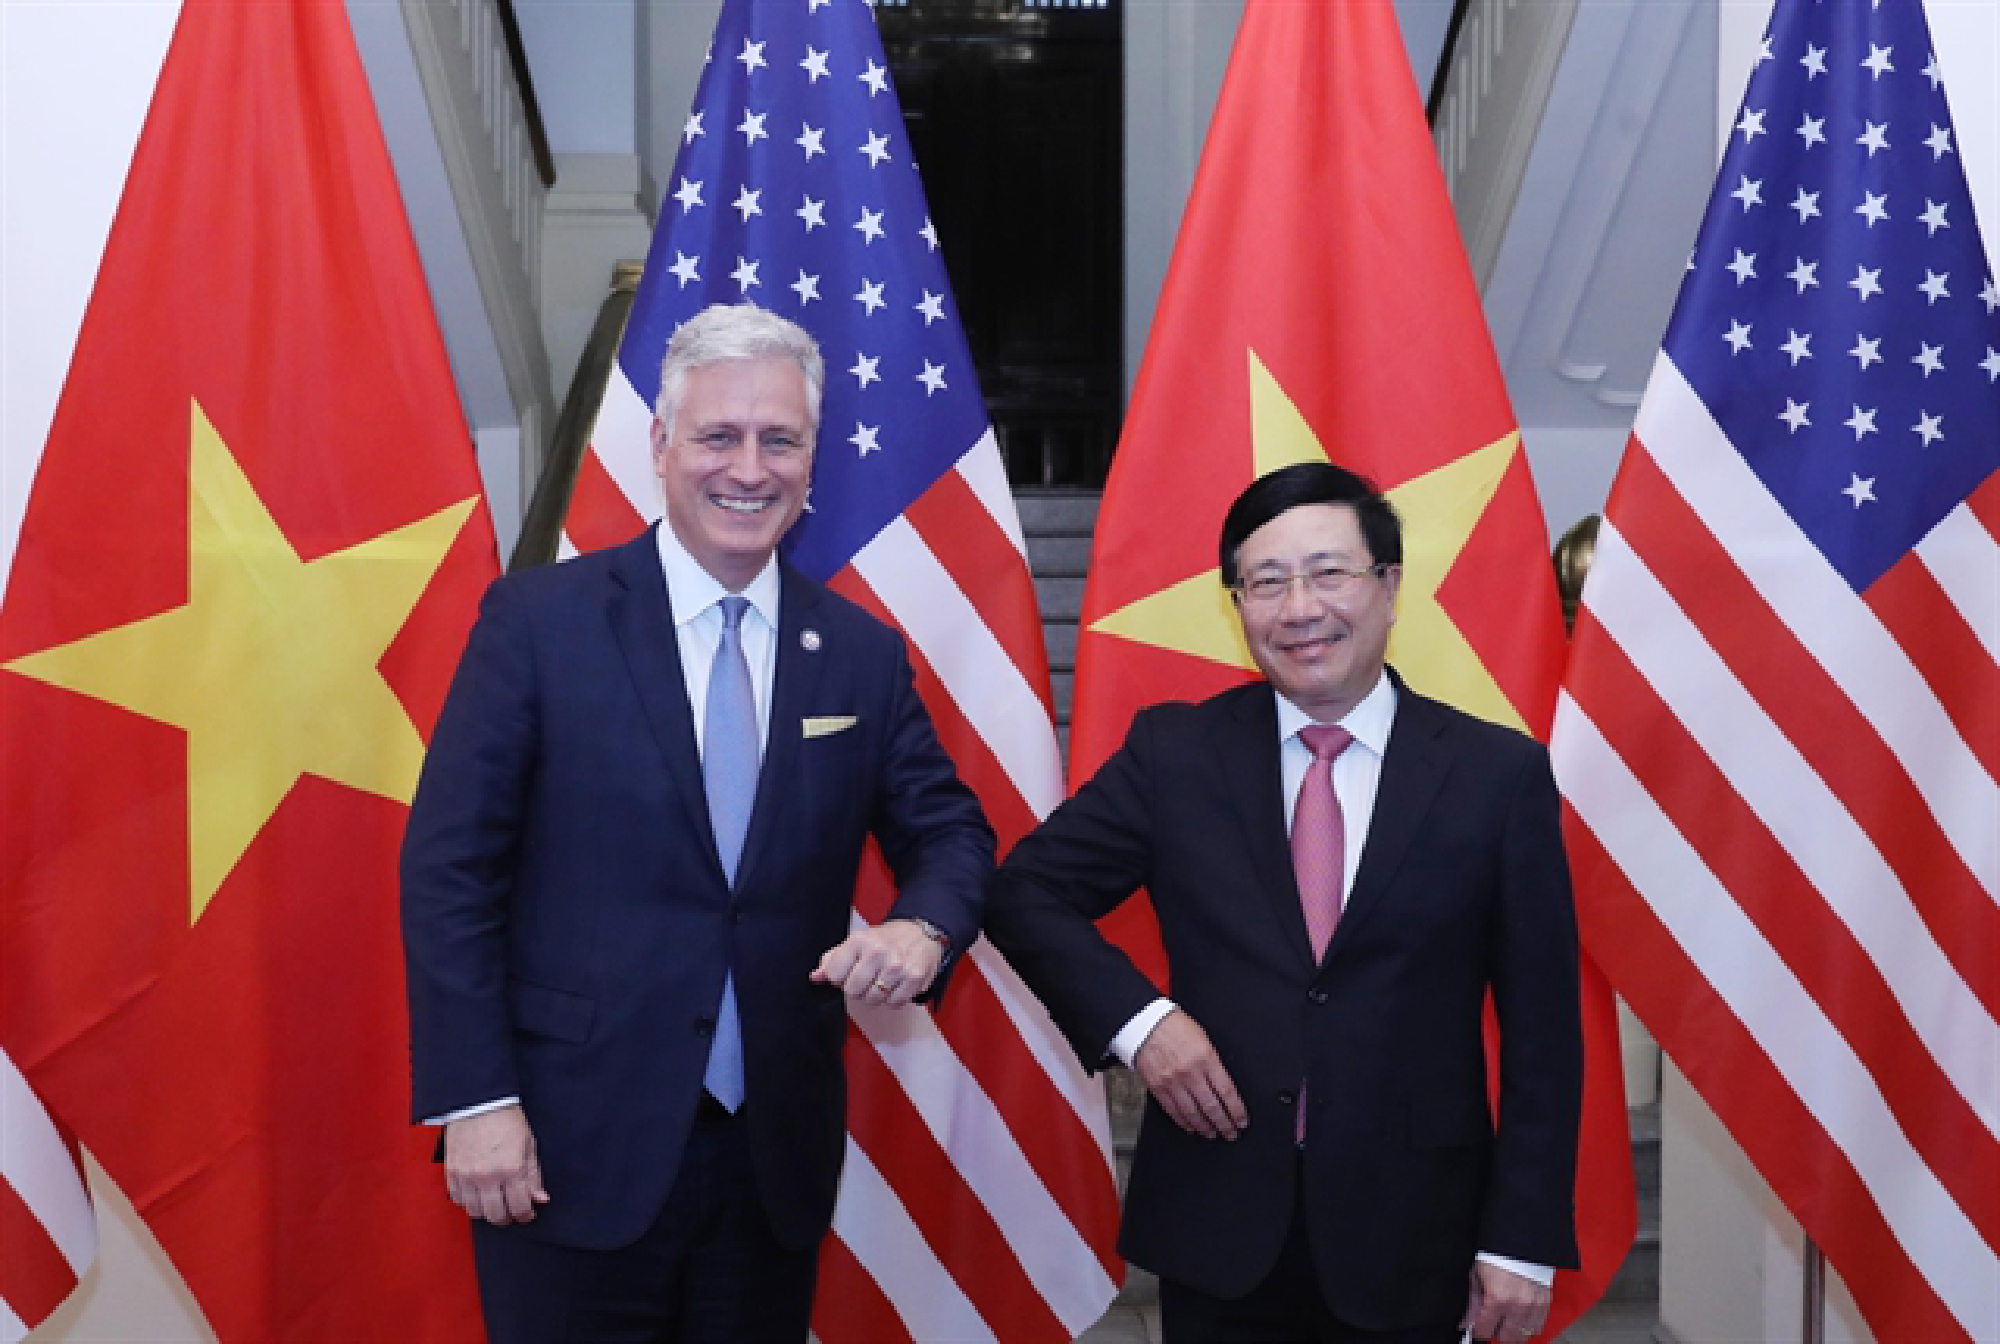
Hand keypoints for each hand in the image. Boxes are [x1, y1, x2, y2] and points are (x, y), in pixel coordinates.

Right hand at [444, 1105, 548, 1225]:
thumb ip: (534, 1175)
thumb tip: (540, 1199)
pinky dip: (468, 1201)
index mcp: (511, 1169)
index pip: (520, 1207)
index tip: (528, 1213)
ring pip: (475, 1212)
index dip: (526, 1214)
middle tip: (511, 1210)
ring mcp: (467, 1176)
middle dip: (507, 1217)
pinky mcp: (451, 1173)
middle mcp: (487, 1177)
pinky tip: (477, 1193)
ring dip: (487, 1211)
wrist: (479, 1103)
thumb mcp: (529, 1144)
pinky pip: (458, 1199)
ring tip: (494, 1202)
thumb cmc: (506, 1120)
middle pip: (496, 1215)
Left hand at [811, 919, 942, 1006]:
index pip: (834, 976)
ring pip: (873, 1000)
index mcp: (858, 941)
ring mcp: (897, 966)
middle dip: (858, 989)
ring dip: (876, 995)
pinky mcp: (914, 978)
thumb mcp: (856, 942)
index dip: (840, 979)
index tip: (850, 972)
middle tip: (868, 978)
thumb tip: (815, 977)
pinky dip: (894, 999)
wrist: (921, 933)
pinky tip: (897, 984)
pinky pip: (894, 1004)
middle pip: (853, 991)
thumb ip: (833, 959)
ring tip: (883, 980)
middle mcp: (877, 952)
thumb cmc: (886, 939)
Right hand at [1133, 1009, 1246, 1139]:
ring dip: (1205, 1127)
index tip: (1241, 1121)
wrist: (1146, 1024)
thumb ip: (1214, 1063)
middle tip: (1231, 1133)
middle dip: (1224, 1124)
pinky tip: (1191, 1128)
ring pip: (1192, 1113)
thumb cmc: (1176, 1027)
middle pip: (1212, 1107)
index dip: (1236, 1110)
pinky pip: (1173, 1111)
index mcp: (1206, 1058)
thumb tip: (1224, 1087)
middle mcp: (1190, 1073)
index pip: (1227, 1092)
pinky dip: (1183, 1122)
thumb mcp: (1204, 1038)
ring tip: (1212, 1134)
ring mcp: (1172, 1082)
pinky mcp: (1158, 1088)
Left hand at [1460, 1260, 1550, 1340]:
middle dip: (1495, 1333)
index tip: (1474, 1328)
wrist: (1521, 1239)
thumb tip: (1466, 1322)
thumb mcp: (1476, 1274)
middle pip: (1506, 1338)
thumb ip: (1472, 1301)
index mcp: (1498, 1298)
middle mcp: (1518, 1306)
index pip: (1485, 1330)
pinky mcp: (1545, 1303)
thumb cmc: (1496, 1253)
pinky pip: (1537, 1327)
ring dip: (1512, 1332)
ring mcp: (1534, 1306)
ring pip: (1522, 1336)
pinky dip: (1526, 1326)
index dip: (1476, 1330)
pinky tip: (1518, 1317)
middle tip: (1489, 1324)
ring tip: (1504, 1321)